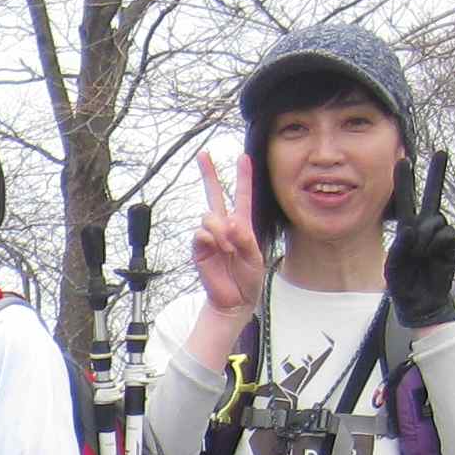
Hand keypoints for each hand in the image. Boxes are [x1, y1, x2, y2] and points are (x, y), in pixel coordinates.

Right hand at [191, 151, 267, 319]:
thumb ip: (244, 238)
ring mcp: (210, 236)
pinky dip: (212, 240)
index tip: (242, 157)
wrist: (234, 300)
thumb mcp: (255, 256)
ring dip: (221, 230)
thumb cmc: (247, 278)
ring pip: (209, 216)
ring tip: (229, 248)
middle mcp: (224, 226)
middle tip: (203, 154)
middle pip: (214, 194)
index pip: (242, 195)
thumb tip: (228, 223)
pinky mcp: (199, 248)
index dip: (243, 176)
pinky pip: (201, 233)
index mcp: (242, 224)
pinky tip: (219, 250)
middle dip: (209, 173)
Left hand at [384, 157, 454, 330]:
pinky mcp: (453, 245)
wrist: (423, 301)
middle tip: (441, 151)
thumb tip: (412, 228)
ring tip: (419, 255)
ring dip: (424, 238)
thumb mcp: (394, 266)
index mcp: (409, 228)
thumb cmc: (405, 284)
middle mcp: (426, 227)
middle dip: (437, 174)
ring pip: (435, 221)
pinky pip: (446, 235)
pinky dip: (436, 245)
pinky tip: (432, 257)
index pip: (406, 201)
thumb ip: (401, 246)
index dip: (404, 181)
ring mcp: (441, 235)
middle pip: (432, 196)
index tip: (403, 159)